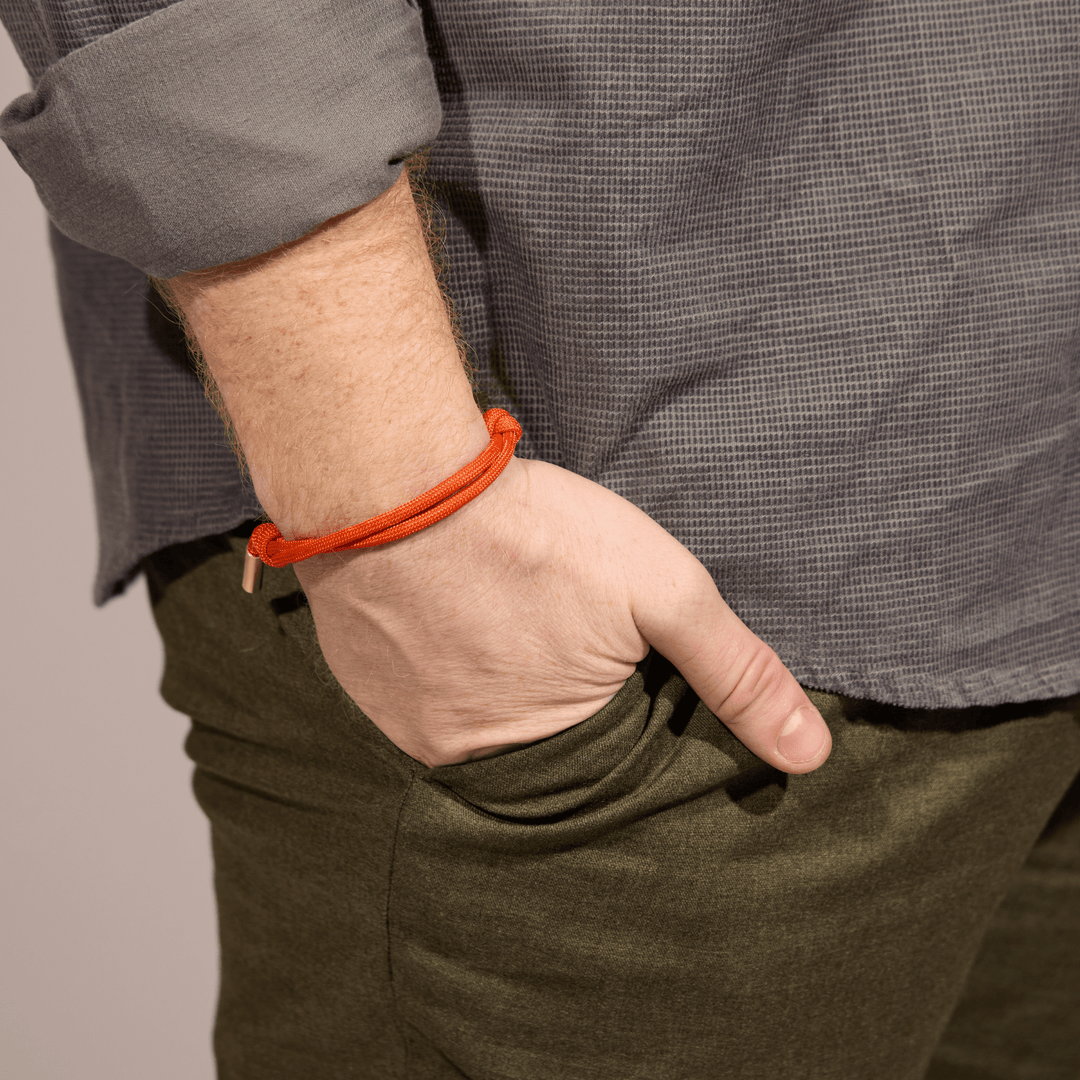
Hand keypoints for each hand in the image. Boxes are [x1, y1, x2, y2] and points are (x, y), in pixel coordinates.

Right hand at [293, 455, 830, 771]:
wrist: (395, 482)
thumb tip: (809, 756)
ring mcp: (402, 727)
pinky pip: (417, 693)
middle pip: (534, 744)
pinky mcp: (363, 686)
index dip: (623, 710)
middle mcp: (465, 762)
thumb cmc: (536, 536)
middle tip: (554, 631)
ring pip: (473, 717)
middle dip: (556, 697)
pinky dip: (443, 662)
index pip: (606, 766)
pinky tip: (456, 614)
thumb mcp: (662, 593)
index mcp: (545, 756)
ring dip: (495, 678)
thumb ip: (735, 673)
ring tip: (509, 619)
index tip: (619, 663)